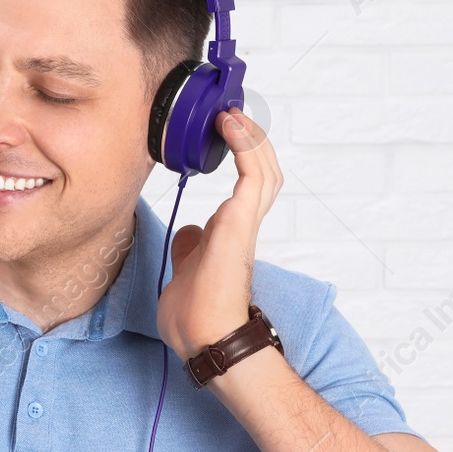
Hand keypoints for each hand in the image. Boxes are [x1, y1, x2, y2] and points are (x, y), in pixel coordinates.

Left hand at [156, 108, 283, 360]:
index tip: (226, 131)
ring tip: (232, 113)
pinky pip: (253, 173)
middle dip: (251, 140)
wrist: (203, 338)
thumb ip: (192, 249)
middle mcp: (243, 226)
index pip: (248, 187)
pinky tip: (230, 124)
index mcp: (232, 236)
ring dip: (250, 137)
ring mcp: (245, 223)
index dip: (243, 156)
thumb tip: (191, 233)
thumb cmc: (195, 317)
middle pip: (264, 172)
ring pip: (265, 169)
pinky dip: (244, 145)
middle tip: (232, 114)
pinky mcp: (241, 222)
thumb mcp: (187, 271)